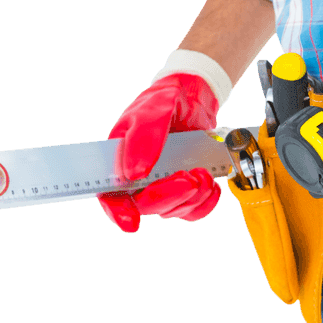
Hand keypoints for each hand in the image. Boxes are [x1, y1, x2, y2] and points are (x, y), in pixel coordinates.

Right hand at [97, 73, 221, 232]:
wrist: (192, 99)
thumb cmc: (163, 102)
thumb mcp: (151, 111)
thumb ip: (142, 138)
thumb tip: (133, 174)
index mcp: (119, 161)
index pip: (110, 195)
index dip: (117, 212)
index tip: (131, 222)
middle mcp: (138, 178)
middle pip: (145, 205)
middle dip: (168, 196)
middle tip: (189, 177)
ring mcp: (162, 185)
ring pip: (172, 209)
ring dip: (192, 196)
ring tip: (203, 171)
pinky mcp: (185, 189)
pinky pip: (194, 210)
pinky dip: (206, 202)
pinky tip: (211, 185)